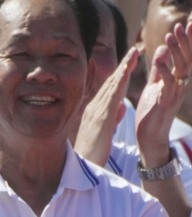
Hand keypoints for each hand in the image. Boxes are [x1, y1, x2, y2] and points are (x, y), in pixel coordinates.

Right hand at [74, 48, 136, 165]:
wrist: (82, 165)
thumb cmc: (92, 152)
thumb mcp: (106, 132)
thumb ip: (113, 118)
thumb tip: (121, 107)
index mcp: (95, 111)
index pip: (109, 89)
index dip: (120, 74)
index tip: (128, 62)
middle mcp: (94, 107)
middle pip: (111, 83)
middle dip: (123, 66)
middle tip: (133, 51)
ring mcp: (97, 110)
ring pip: (113, 85)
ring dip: (124, 68)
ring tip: (133, 54)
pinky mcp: (102, 116)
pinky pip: (113, 95)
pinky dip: (120, 82)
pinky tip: (127, 72)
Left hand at [136, 24, 191, 168]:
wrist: (149, 136)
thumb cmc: (152, 111)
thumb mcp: (156, 85)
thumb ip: (160, 68)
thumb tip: (164, 48)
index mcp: (177, 79)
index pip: (186, 55)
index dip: (189, 39)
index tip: (190, 21)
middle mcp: (181, 84)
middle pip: (187, 58)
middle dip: (186, 41)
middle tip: (182, 24)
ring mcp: (175, 93)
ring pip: (180, 69)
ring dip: (176, 52)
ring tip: (170, 36)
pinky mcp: (165, 103)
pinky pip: (167, 85)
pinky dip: (164, 72)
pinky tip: (159, 60)